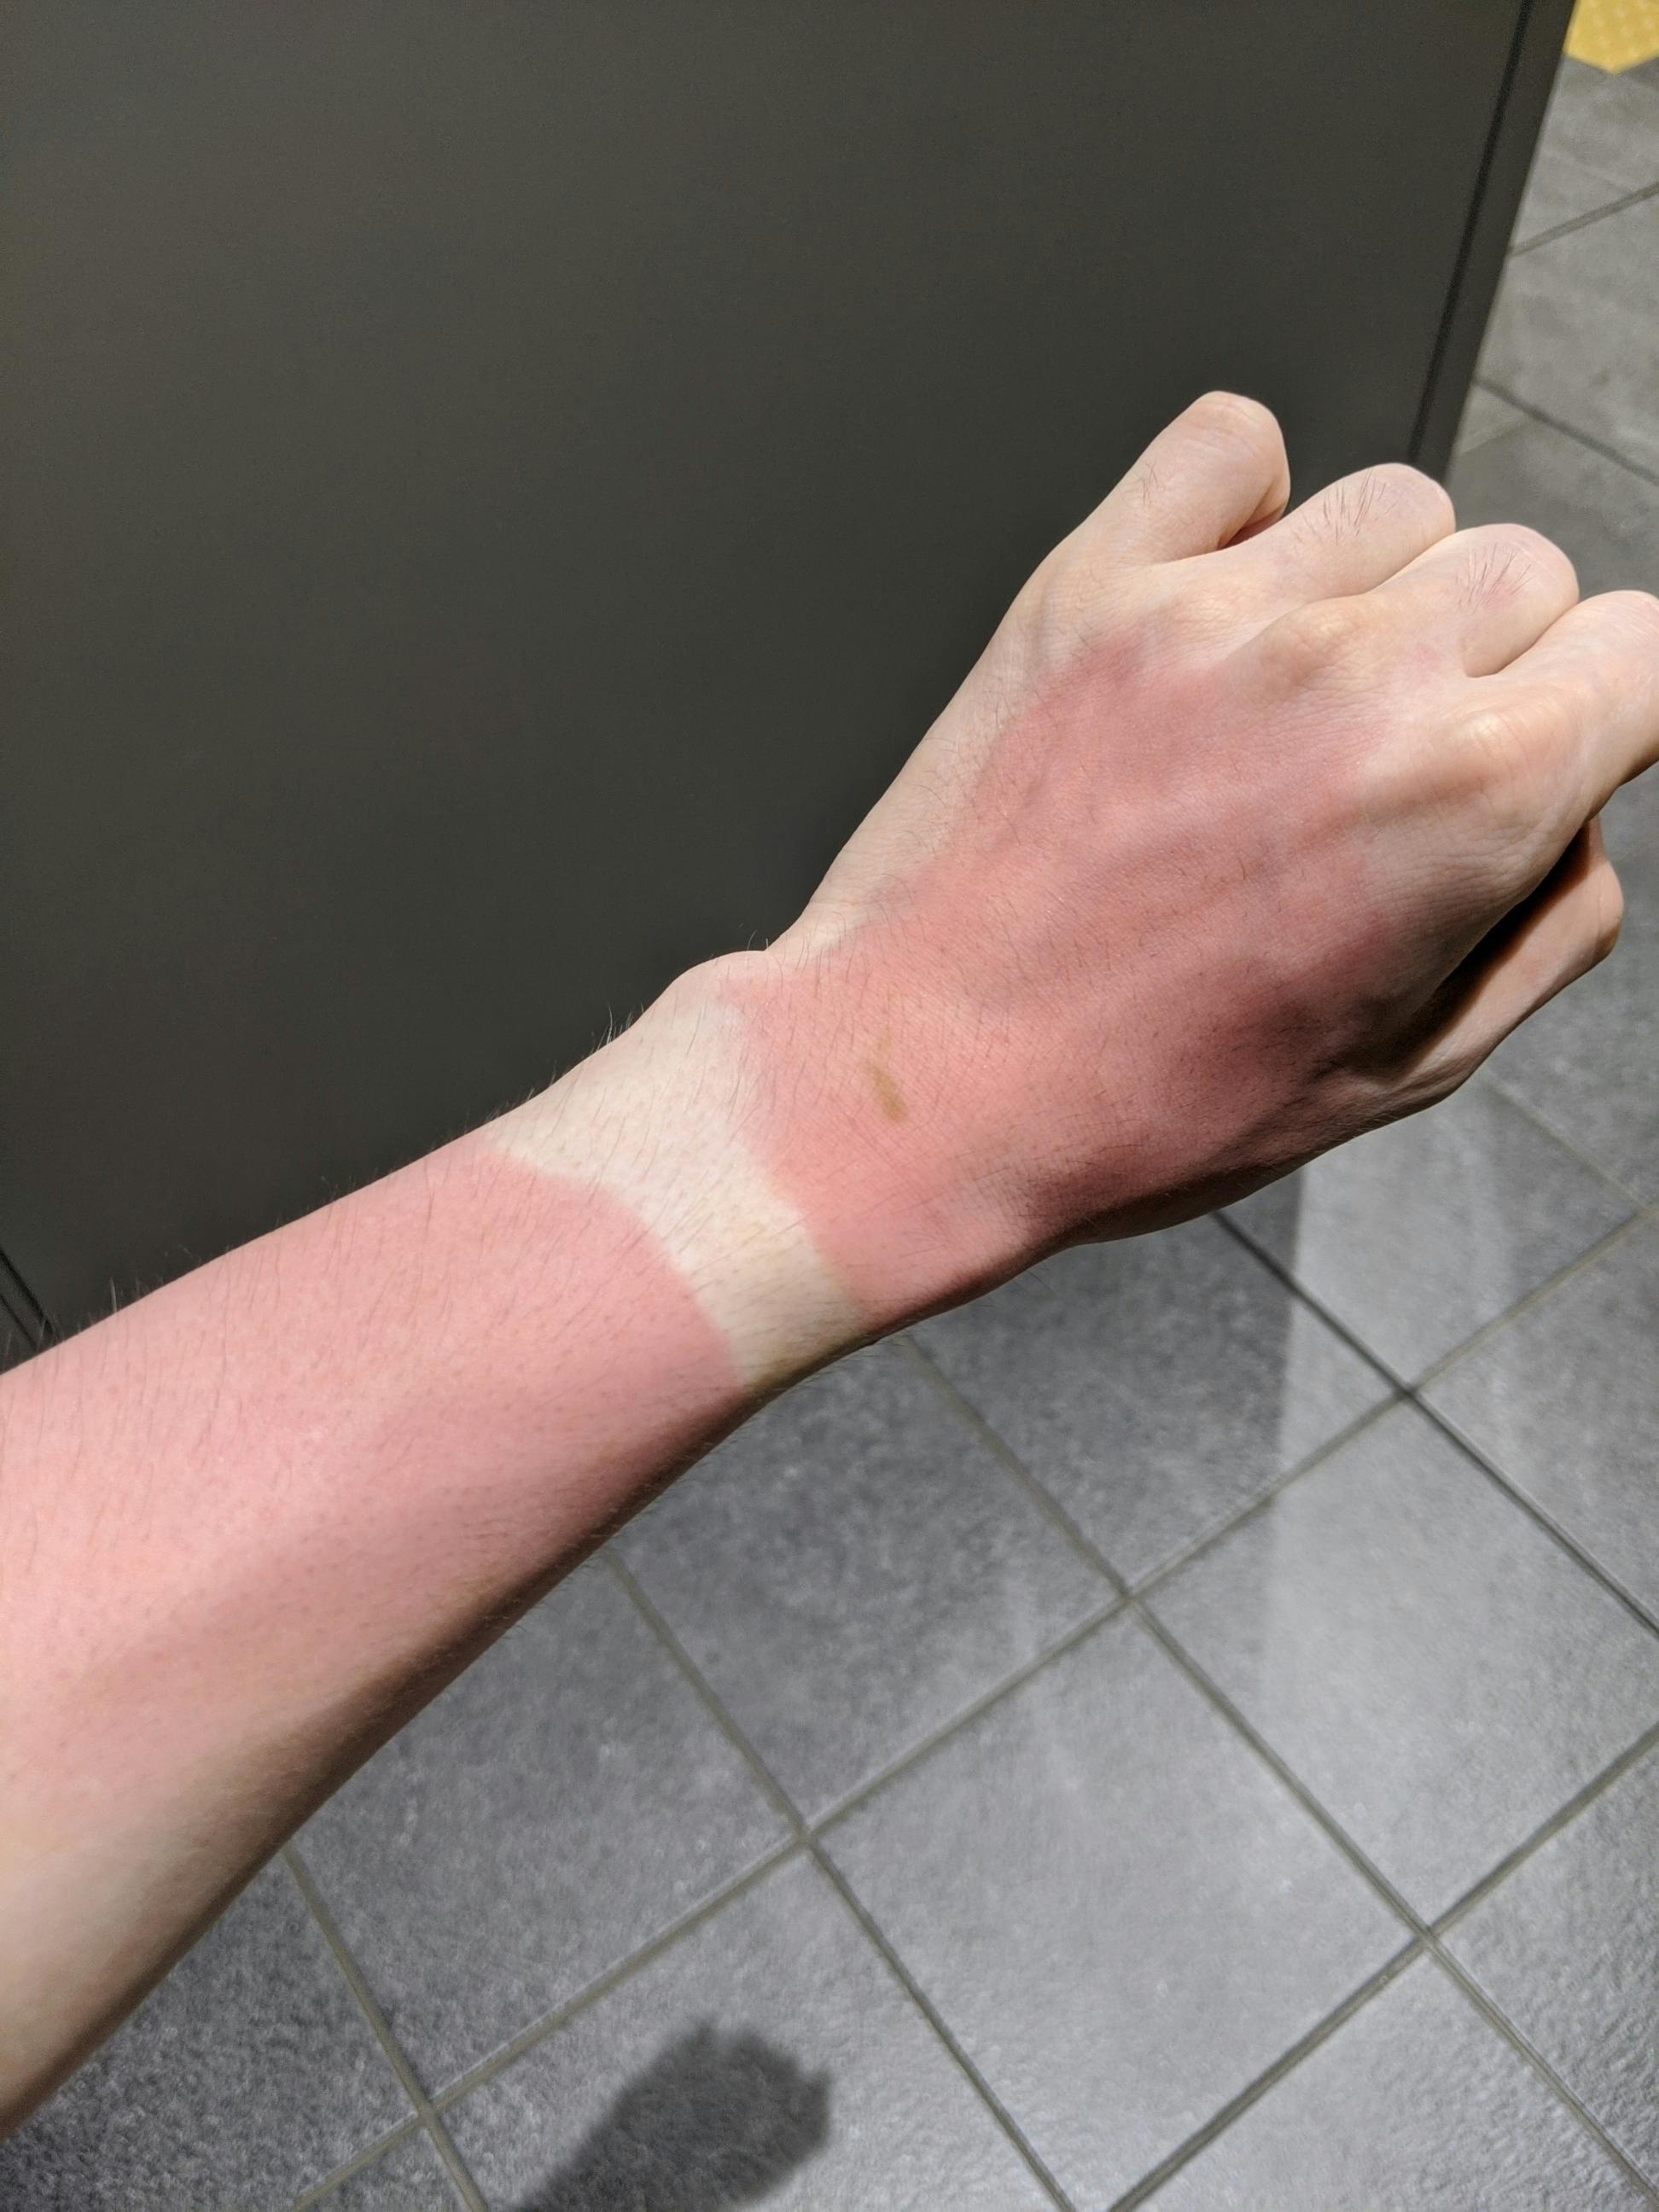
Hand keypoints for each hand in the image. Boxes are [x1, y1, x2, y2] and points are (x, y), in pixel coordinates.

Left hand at [709, 392, 1658, 1317]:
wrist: (927, 1087)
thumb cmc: (1143, 1103)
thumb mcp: (1405, 1072)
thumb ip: (1544, 925)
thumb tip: (1576, 816)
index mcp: (1469, 795)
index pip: (1643, 651)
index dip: (1605, 715)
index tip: (1557, 748)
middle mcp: (1359, 675)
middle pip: (1524, 573)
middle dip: (1493, 668)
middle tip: (1392, 769)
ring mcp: (1220, 616)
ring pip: (1397, 506)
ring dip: (1378, 591)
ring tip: (1295, 703)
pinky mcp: (1094, 588)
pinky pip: (1228, 446)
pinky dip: (1244, 501)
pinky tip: (1220, 602)